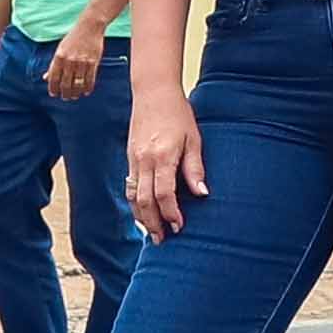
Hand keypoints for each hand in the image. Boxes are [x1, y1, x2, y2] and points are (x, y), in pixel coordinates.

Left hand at [47, 25, 106, 100]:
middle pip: (66, 84)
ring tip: (75, 96)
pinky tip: (85, 92)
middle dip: (65, 94)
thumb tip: (46, 77)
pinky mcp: (93, 62)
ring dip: (76, 93)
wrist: (89, 27)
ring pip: (78, 84)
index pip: (54, 78)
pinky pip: (90, 80)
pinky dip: (87, 88)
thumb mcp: (60, 49)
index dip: (53, 88)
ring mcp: (82, 62)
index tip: (54, 94)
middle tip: (65, 97)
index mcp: (59, 57)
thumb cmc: (73, 38)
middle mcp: (69, 61)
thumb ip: (53, 64)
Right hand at [127, 86, 206, 238]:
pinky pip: (130, 186)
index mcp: (162, 156)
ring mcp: (134, 159)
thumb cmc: (178, 114)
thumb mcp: (193, 139)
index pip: (163, 194)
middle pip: (144, 201)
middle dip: (153, 223)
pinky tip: (143, 212)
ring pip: (133, 196)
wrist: (153, 92)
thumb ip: (194, 168)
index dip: (171, 213)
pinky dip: (135, 202)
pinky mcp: (130, 157)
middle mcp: (144, 160)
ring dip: (141, 216)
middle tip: (162, 240)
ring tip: (152, 231)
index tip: (179, 226)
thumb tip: (202, 194)